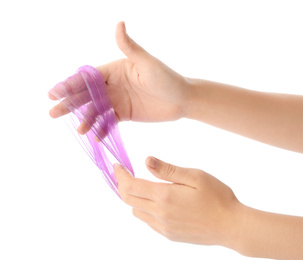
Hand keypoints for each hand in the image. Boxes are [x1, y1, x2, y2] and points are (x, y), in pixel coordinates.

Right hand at [49, 22, 189, 133]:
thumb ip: (130, 47)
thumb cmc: (167, 78)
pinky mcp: (124, 114)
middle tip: (53, 113)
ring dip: (85, 118)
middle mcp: (112, 85)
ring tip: (78, 129)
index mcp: (114, 70)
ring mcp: (117, 101)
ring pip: (96, 110)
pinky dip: (101, 128)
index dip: (70, 84)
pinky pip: (108, 121)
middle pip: (86, 95)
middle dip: (69, 103)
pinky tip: (95, 136)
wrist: (183, 100)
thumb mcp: (147, 63)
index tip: (54, 93)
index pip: (87, 78)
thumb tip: (119, 23)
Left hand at [114, 157, 243, 247]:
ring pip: (136, 211)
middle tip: (123, 173)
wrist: (231, 226)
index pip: (131, 185)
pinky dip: (143, 209)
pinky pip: (148, 222)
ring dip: (132, 198)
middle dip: (122, 184)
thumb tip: (146, 160)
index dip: (120, 174)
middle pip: (128, 199)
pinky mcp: (169, 235)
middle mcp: (160, 214)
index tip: (117, 165)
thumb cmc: (217, 197)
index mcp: (164, 196)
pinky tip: (154, 202)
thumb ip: (168, 169)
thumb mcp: (195, 176)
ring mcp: (163, 227)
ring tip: (139, 186)